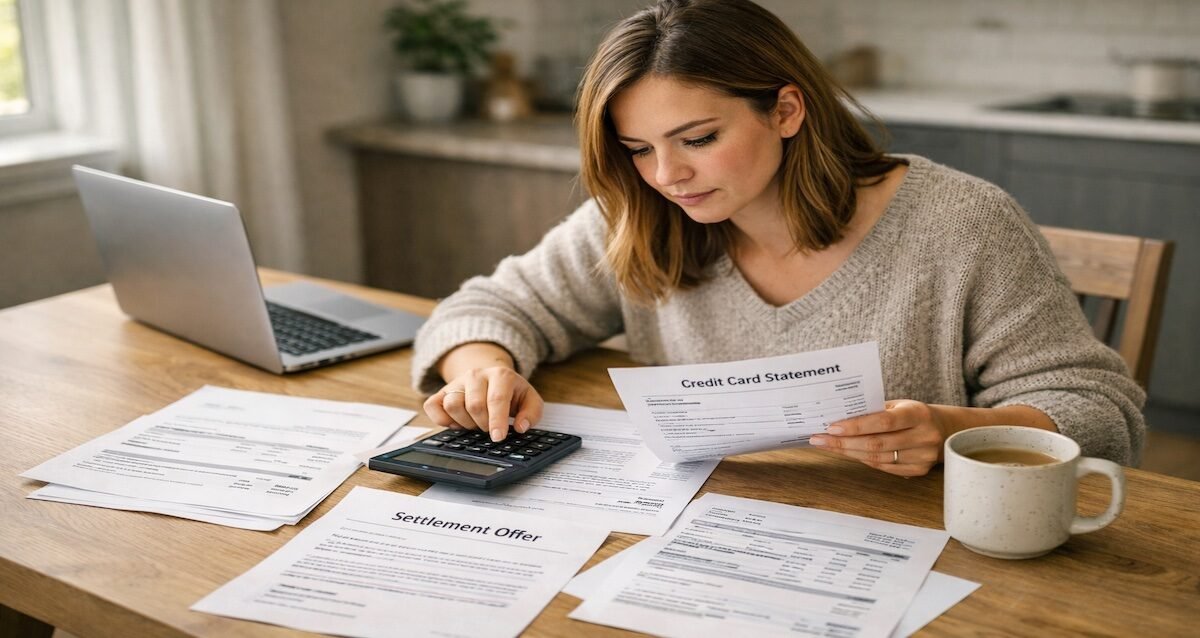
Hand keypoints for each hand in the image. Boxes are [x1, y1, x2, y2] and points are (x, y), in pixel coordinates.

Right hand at [424, 366, 543, 442]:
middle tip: (489, 427)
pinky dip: (441, 420)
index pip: (496, 399)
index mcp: (501, 375)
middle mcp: (476, 374)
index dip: (497, 421)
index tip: (498, 437)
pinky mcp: (441, 392)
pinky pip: (432, 406)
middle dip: (483, 424)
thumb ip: (532, 413)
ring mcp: (456, 382)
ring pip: (453, 405)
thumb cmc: (511, 393)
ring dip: (465, 423)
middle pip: (474, 405)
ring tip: (476, 422)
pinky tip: (456, 423)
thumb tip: (521, 427)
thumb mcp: (529, 400)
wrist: (491, 379)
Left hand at [808, 400, 946, 476]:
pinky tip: (848, 453)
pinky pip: (884, 468)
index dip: (856, 426)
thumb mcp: (899, 405)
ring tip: (828, 446)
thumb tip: (838, 418)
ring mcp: (923, 457)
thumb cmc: (912, 413)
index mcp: (918, 414)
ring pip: (877, 458)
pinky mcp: (919, 470)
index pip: (883, 422)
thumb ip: (874, 411)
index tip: (831, 427)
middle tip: (819, 439)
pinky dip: (863, 460)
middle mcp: (924, 437)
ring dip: (848, 453)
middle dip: (843, 443)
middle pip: (876, 444)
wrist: (944, 429)